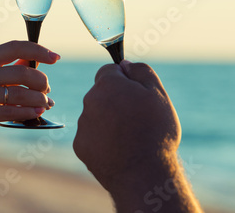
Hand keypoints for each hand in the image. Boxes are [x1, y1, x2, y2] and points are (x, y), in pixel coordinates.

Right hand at [0, 40, 59, 151]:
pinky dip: (28, 112)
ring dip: (39, 99)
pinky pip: (10, 111)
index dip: (38, 50)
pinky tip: (36, 113)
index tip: (55, 57)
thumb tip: (35, 59)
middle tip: (47, 90)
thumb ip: (9, 68)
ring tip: (45, 104)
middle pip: (21, 72)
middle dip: (41, 81)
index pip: (14, 47)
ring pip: (18, 93)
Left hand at [73, 60, 180, 191]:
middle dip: (115, 101)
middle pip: (101, 94)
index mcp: (107, 85)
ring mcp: (83, 124)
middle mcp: (89, 101)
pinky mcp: (80, 145)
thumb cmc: (155, 132)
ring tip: (130, 137)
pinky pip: (91, 136)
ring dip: (108, 121)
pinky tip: (118, 150)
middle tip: (136, 119)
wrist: (144, 174)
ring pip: (95, 115)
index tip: (134, 93)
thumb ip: (141, 72)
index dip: (123, 80)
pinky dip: (102, 141)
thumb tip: (124, 64)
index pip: (108, 71)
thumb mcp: (158, 95)